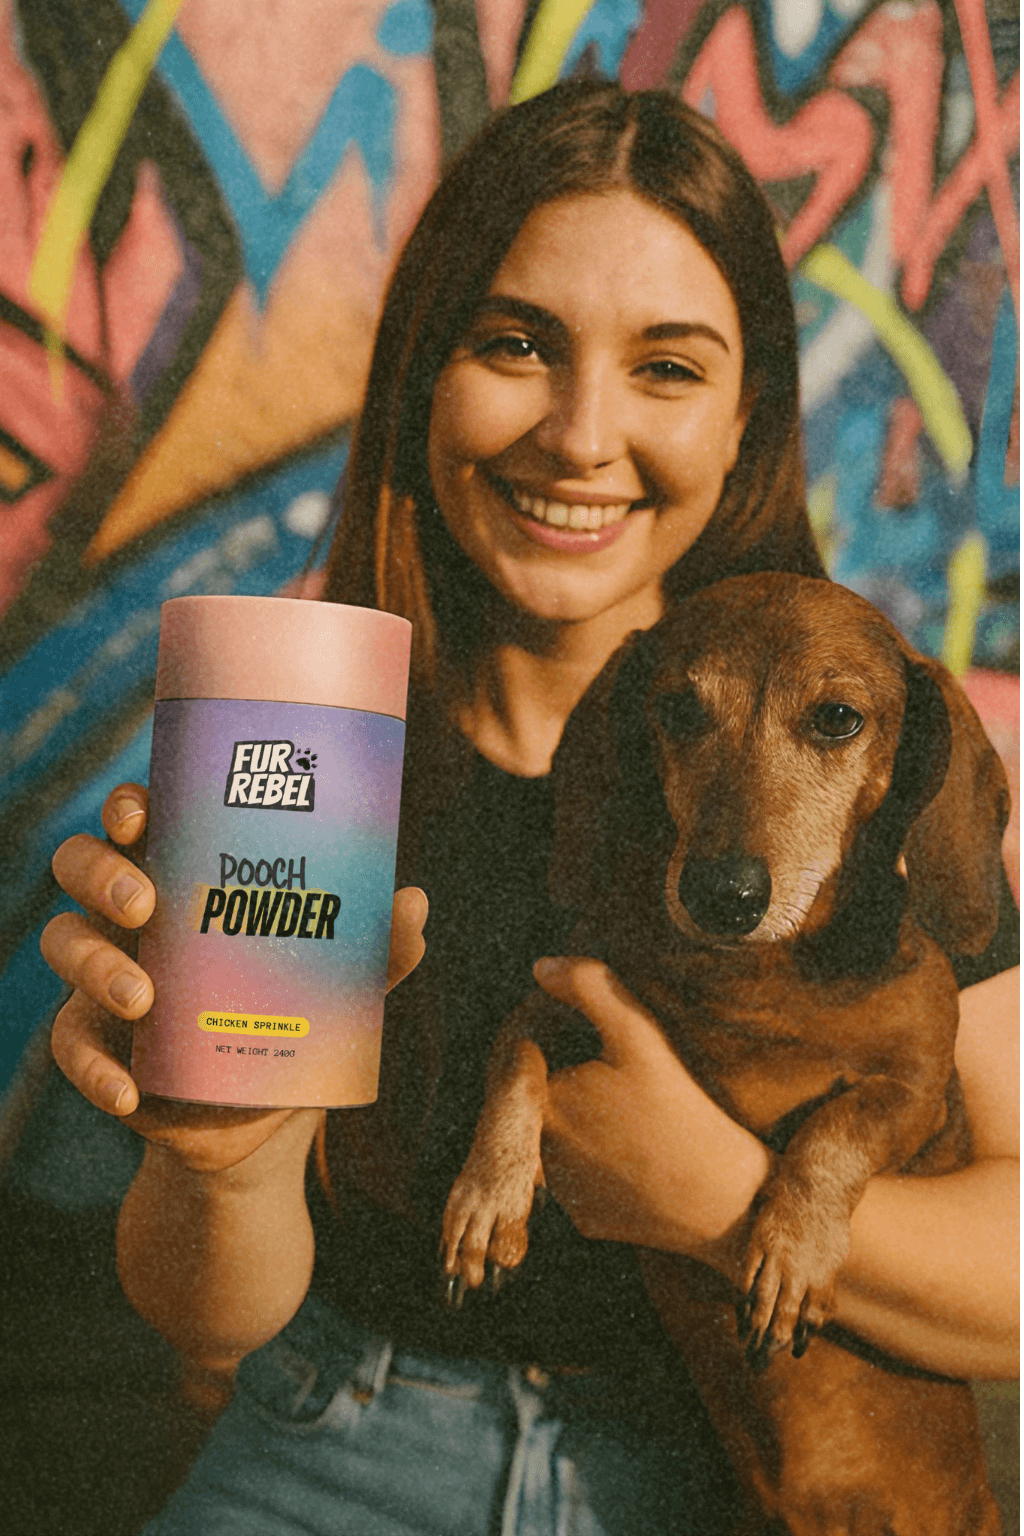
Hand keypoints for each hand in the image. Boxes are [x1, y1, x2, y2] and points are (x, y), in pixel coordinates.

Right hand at [42, 783, 427, 1170]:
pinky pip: (68, 1044)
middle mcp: (135, 915)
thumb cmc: (301, 1019)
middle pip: (81, 864)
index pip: (140, 819)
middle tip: (145, 903)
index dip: (128, 804)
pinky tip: (129, 1089)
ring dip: (94, 963)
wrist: (266, 1121)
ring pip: (63, 943)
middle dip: (100, 872)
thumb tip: (413, 903)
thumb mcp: (343, 987)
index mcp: (188, 875)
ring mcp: (105, 976)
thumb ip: (377, 950)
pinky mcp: (97, 1044)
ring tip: (144, 998)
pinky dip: (94, 1069)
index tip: (141, 812)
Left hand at [533, 956, 770, 1267]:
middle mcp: (540, 1150)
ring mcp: (561, 1191)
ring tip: (632, 1115)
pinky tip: (637, 1151)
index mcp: (543, 1101)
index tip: (596, 1039)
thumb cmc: (681, 1110)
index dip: (559, 1035)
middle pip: (546, 1096)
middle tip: (623, 1079)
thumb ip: (589, 987)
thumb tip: (541, 967)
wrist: (723, 1200)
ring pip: (560, 1137)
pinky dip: (600, 1161)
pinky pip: (581, 1177)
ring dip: (581, 1120)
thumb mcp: (639, 1035)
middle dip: (571, 1078)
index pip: (530, 1052)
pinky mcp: (584, 1218)